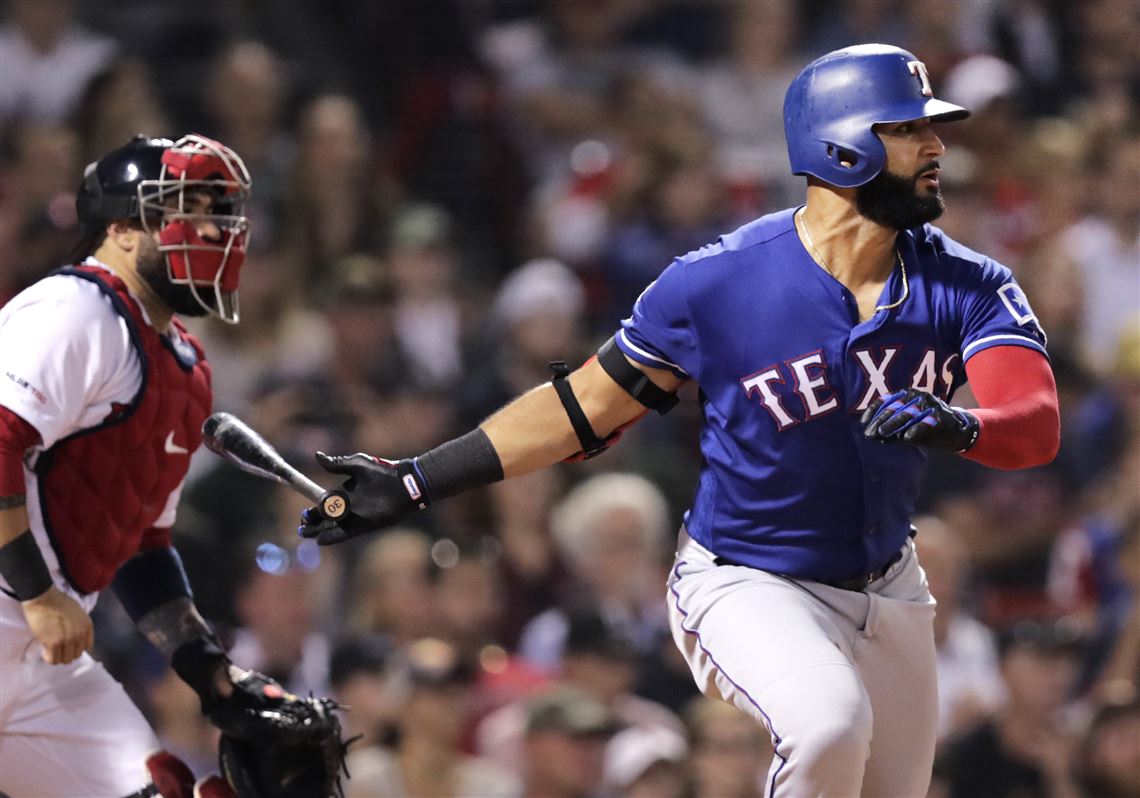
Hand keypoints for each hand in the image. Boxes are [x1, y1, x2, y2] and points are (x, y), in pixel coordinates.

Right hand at [21, 586, 93, 663]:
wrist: (44, 598)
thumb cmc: (59, 602)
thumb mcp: (78, 613)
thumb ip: (79, 626)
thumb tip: (74, 636)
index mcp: (87, 626)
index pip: (87, 646)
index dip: (77, 647)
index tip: (69, 645)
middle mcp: (80, 634)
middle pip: (76, 654)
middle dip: (67, 653)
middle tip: (58, 648)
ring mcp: (68, 639)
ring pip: (65, 659)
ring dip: (58, 656)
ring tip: (51, 650)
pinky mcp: (54, 643)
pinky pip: (53, 659)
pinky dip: (49, 657)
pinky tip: (45, 650)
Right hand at [298, 452, 428, 544]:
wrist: (404, 484)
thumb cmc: (382, 472)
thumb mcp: (358, 464)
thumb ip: (337, 464)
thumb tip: (316, 456)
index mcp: (344, 492)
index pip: (322, 503)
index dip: (312, 510)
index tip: (303, 514)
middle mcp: (348, 507)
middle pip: (324, 517)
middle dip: (312, 522)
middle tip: (302, 525)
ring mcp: (355, 517)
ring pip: (331, 526)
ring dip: (318, 530)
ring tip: (306, 533)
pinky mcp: (364, 525)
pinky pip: (344, 533)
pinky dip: (332, 536)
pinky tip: (321, 539)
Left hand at [861, 388, 979, 451]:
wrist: (956, 432)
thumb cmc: (926, 427)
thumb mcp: (906, 426)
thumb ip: (891, 428)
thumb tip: (870, 434)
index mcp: (908, 395)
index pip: (886, 400)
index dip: (873, 412)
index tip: (863, 424)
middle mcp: (918, 397)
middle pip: (894, 408)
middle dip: (879, 421)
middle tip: (869, 433)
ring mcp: (930, 406)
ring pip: (907, 414)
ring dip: (892, 425)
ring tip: (881, 434)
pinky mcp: (941, 418)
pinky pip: (925, 424)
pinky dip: (914, 430)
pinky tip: (905, 438)